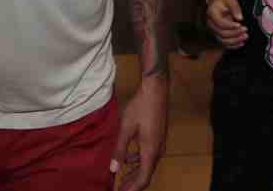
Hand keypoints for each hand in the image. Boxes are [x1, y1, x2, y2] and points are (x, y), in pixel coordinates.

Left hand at [113, 76, 167, 190]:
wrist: (156, 91)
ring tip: (122, 179)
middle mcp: (157, 151)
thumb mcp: (125, 129)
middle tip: (119, 190)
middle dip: (132, 184)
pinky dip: (138, 162)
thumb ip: (119, 150)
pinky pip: (148, 156)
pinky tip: (129, 160)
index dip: (132, 189)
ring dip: (135, 173)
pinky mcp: (158, 138)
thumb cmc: (140, 108)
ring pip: (147, 165)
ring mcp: (159, 144)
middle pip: (146, 174)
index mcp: (150, 151)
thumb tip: (113, 169)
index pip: (143, 178)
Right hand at [205, 0, 247, 48]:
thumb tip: (239, 18)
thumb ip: (235, 7)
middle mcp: (211, 23)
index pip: (219, 22)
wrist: (217, 3)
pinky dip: (233, 45)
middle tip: (245, 29)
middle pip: (222, 33)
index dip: (230, 25)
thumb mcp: (229, 0)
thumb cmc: (223, 1)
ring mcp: (214, 31)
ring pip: (223, 41)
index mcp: (211, 13)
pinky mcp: (218, 35)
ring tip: (245, 36)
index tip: (240, 24)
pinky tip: (242, 42)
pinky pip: (224, 44)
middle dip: (235, 33)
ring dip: (235, 40)